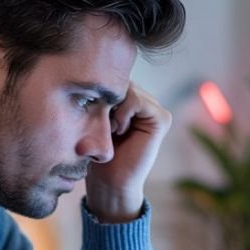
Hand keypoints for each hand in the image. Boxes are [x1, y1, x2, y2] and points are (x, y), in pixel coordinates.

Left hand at [85, 82, 170, 222]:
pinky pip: (137, 99)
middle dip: (106, 101)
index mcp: (129, 98)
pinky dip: (123, 114)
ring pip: (127, 89)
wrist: (109, 182)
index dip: (98, 93)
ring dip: (113, 109)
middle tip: (103, 125)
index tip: (91, 115)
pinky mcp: (161, 118)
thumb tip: (88, 67)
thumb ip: (100, 95)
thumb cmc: (96, 154)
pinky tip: (120, 130)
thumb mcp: (93, 118)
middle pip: (120, 80)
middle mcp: (145, 100)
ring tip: (111, 130)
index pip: (112, 77)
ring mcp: (155, 108)